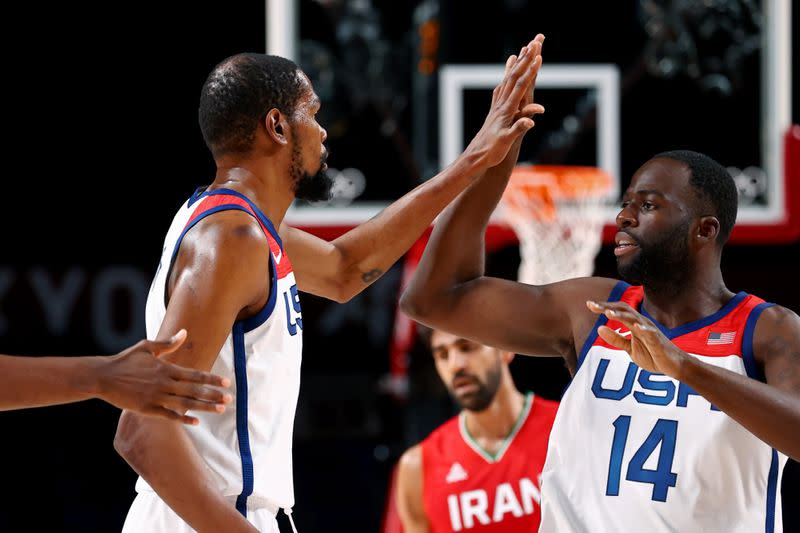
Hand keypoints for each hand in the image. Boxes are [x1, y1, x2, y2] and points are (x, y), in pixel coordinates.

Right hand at [97, 330, 231, 423]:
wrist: (103, 376)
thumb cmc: (125, 360)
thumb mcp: (147, 347)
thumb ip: (168, 343)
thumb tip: (184, 332)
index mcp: (166, 368)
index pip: (195, 375)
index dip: (212, 379)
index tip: (226, 382)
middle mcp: (164, 383)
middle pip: (195, 390)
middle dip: (214, 395)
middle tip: (230, 399)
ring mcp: (156, 397)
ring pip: (185, 403)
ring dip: (205, 407)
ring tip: (221, 409)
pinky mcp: (147, 409)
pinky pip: (169, 415)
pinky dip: (183, 418)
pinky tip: (196, 422)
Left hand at [463, 34, 545, 168]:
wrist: (475, 157)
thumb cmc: (491, 151)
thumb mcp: (506, 141)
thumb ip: (518, 129)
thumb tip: (530, 121)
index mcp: (506, 110)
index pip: (520, 86)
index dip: (530, 71)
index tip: (539, 56)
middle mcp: (500, 105)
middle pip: (514, 77)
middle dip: (525, 60)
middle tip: (533, 43)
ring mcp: (496, 107)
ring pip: (507, 81)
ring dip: (515, 65)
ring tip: (520, 51)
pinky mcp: (494, 111)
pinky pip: (501, 90)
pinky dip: (506, 79)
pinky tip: (506, 76)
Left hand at [587, 300, 688, 378]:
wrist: (674, 366)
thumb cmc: (652, 354)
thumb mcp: (629, 348)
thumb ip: (616, 338)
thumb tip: (599, 328)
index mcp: (633, 324)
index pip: (618, 310)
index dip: (604, 307)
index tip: (589, 304)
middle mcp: (641, 324)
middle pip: (624, 310)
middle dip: (608, 306)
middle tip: (592, 305)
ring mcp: (650, 331)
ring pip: (635, 319)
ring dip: (621, 315)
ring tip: (607, 313)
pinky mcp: (658, 341)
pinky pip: (651, 333)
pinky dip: (643, 329)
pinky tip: (636, 326)